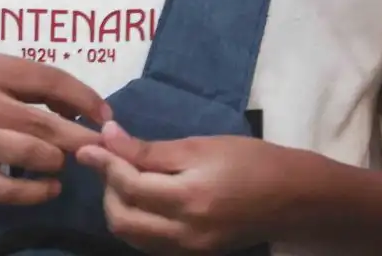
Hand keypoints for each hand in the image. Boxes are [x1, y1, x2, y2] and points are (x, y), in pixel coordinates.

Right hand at [0, 55, 111, 206]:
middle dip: (81, 137)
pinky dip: (38, 191)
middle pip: (44, 121)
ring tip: (65, 163)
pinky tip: (51, 188)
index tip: (105, 115)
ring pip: (31, 154)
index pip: (49, 79)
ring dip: (58, 161)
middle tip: (102, 147)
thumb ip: (25, 83)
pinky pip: (10, 189)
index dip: (84, 99)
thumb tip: (79, 105)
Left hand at [75, 122, 291, 254]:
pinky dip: (136, 221)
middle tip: (111, 160)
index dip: (105, 162)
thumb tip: (108, 137)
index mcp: (189, 199)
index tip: (88, 143)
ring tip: (125, 177)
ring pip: (131, 236)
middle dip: (107, 188)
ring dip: (118, 206)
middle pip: (121, 219)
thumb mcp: (202, 146)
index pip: (129, 185)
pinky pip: (148, 243)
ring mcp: (186, 251)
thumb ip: (152, 149)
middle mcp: (183, 233)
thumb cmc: (251, 161)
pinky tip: (143, 198)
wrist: (293, 198)